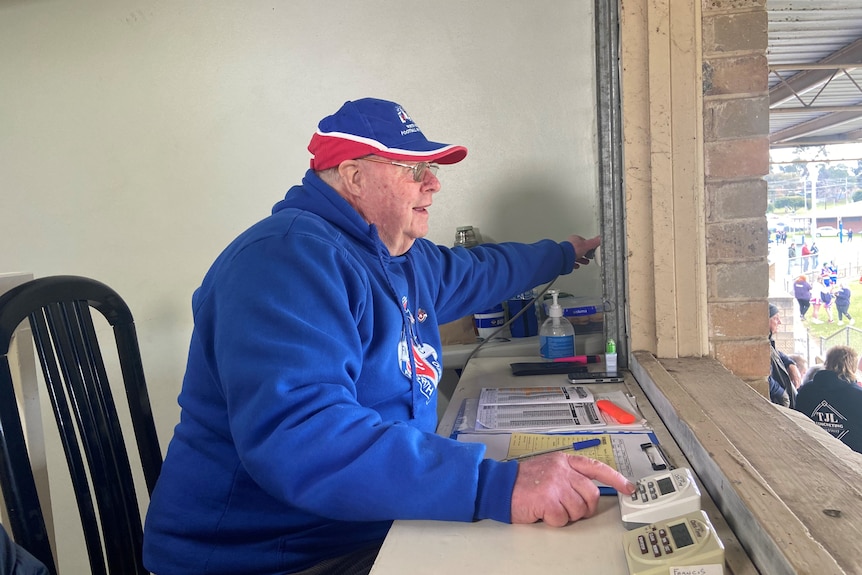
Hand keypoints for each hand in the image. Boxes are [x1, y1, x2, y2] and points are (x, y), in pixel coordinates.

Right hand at [510, 452, 635, 526]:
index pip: (597, 467)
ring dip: (567, 515)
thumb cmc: (523, 481)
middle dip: (584, 507)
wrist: (499, 485)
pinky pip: (563, 519)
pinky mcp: (548, 499)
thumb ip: (569, 475)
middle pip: (591, 494)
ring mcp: (556, 484)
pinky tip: (542, 512)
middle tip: (570, 509)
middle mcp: (562, 470)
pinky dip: (554, 521)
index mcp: (564, 460)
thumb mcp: (549, 469)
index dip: (616, 478)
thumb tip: (589, 491)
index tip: (629, 487)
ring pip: (579, 509)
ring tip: (551, 507)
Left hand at [568, 235, 600, 268]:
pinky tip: (577, 266)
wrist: (564, 257)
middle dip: (585, 254)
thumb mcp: (587, 245)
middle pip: (579, 249)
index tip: (592, 249)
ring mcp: (567, 253)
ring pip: (575, 256)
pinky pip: (570, 262)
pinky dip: (574, 264)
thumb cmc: (573, 249)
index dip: (588, 246)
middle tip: (589, 257)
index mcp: (575, 239)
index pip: (583, 242)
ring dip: (581, 259)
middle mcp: (570, 245)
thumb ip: (594, 242)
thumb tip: (600, 238)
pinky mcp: (565, 260)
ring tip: (585, 262)